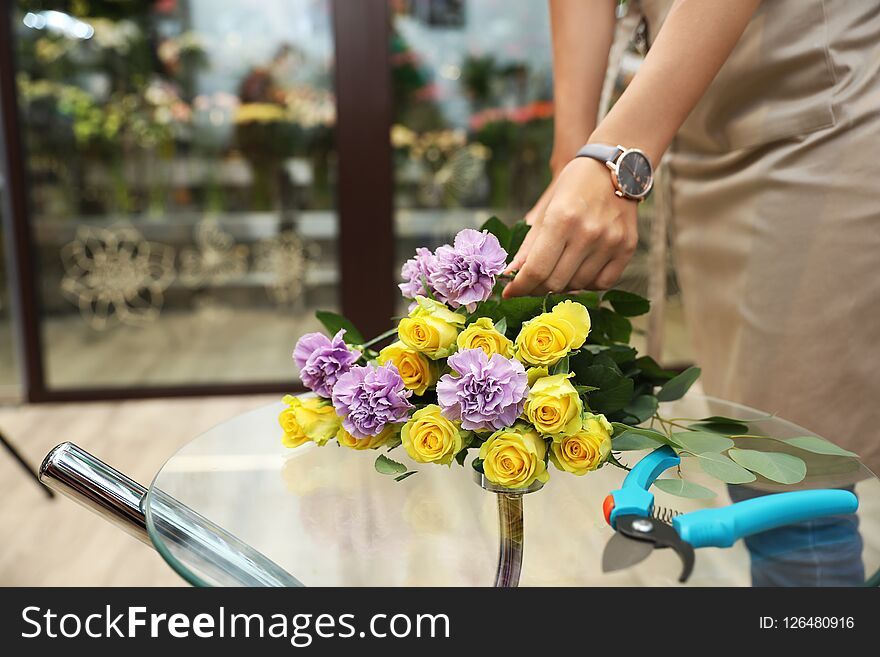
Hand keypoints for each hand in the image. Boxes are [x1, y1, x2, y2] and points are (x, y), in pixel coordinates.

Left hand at [503, 157, 637, 296]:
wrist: (616, 168)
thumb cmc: (575, 186)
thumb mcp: (547, 209)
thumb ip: (529, 246)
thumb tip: (511, 274)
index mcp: (561, 220)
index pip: (536, 270)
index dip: (519, 286)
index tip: (510, 292)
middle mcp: (588, 233)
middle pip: (555, 283)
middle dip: (536, 288)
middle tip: (530, 285)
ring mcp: (610, 242)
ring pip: (577, 286)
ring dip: (561, 286)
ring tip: (555, 273)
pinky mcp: (627, 248)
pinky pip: (602, 283)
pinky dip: (586, 284)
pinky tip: (578, 272)